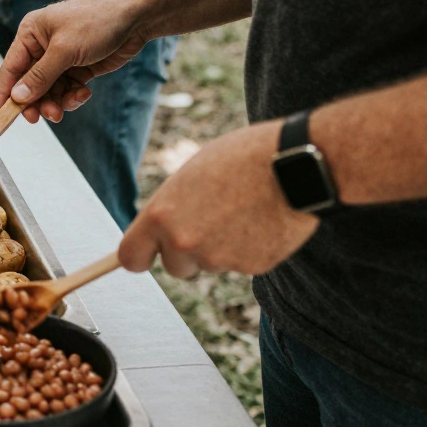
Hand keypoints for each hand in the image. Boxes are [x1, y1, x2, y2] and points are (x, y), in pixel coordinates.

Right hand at [0, 0, 149, 123]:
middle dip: (35, 101)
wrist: (136, 15)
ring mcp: (61, 58)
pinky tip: (83, 93)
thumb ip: (39, 76)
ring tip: (64, 109)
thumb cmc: (98, 20)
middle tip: (40, 117)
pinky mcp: (79, 68)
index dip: (4, 94)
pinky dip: (72, 97)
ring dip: (56, 102)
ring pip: (49, 91)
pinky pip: (67, 90)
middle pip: (29, 84)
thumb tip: (17, 96)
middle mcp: (43, 47)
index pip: (10, 69)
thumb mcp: (64, 50)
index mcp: (31, 34)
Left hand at [119, 121, 319, 278]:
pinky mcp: (251, 267)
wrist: (296, 165)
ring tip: (242, 212)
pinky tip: (262, 220)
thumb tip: (158, 228)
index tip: (145, 258)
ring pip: (210, 264)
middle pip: (175, 267)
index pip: (130, 256)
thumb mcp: (190, 175)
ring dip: (220, 249)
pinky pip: (241, 264)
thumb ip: (171, 207)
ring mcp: (218, 258)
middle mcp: (184, 241)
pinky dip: (249, 249)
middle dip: (187, 253)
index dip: (139, 257)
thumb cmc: (242, 158)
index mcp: (161, 215)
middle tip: (210, 222)